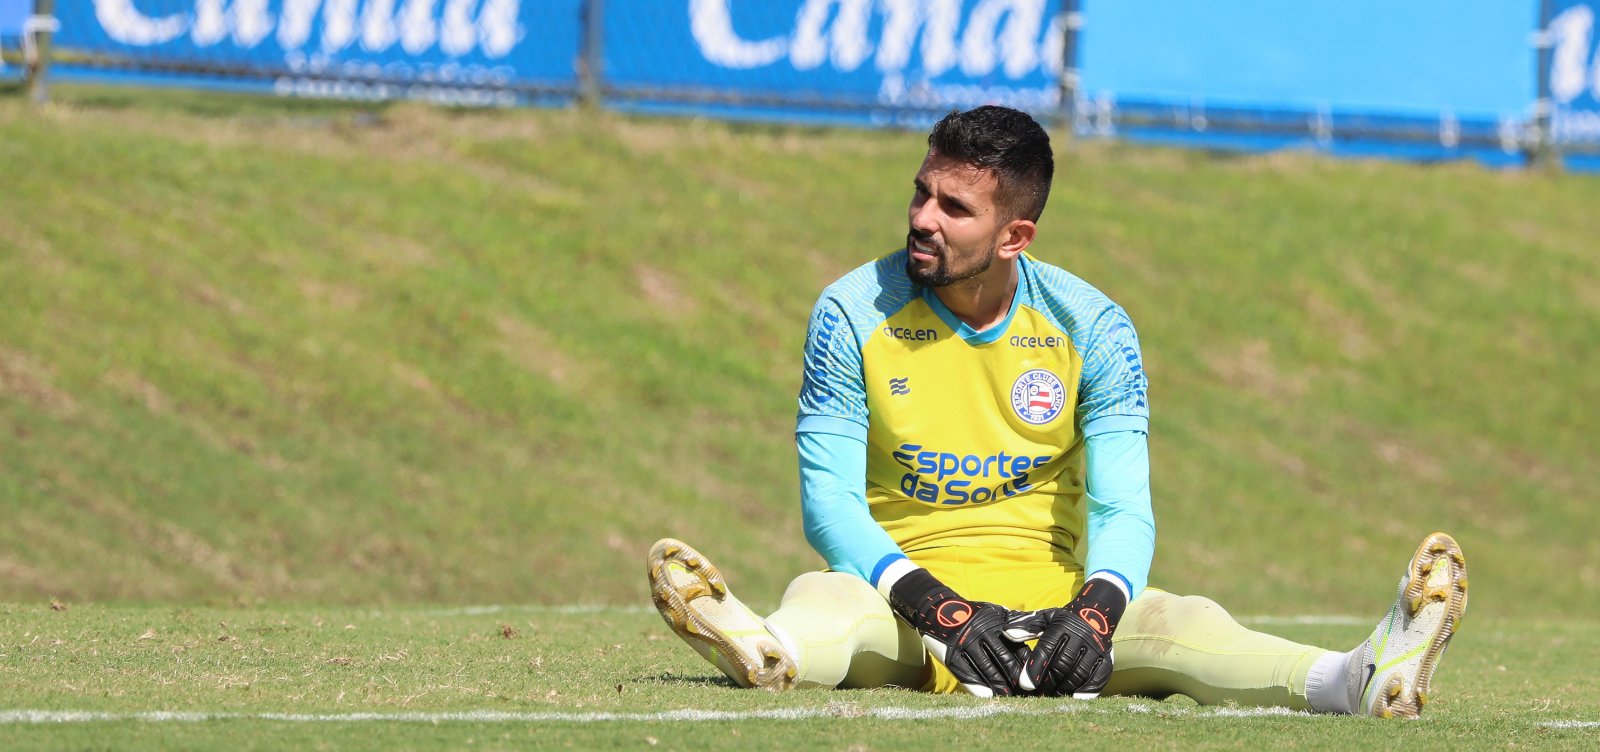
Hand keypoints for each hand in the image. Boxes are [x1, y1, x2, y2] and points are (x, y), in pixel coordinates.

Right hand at [888, 568, 1026, 696]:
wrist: (937, 609)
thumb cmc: (973, 615)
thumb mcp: (995, 612)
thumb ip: (1017, 622)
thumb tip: (1041, 631)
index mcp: (996, 622)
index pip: (1016, 646)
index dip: (1026, 663)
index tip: (1034, 677)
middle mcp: (981, 632)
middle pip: (1003, 658)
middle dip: (1015, 676)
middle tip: (1024, 692)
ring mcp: (965, 643)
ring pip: (986, 667)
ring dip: (998, 684)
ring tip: (1007, 696)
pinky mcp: (950, 653)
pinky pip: (965, 672)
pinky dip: (976, 685)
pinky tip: (986, 696)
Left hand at [1004, 578, 1126, 697]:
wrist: (1096, 615)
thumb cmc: (1062, 621)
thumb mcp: (1044, 618)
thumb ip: (1026, 627)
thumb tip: (1007, 633)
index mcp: (1062, 626)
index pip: (1047, 649)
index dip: (1035, 667)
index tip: (1024, 684)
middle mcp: (1081, 638)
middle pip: (1062, 665)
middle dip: (1047, 682)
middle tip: (1036, 694)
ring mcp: (1096, 650)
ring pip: (1078, 674)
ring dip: (1063, 689)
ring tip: (1050, 698)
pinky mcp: (1106, 661)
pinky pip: (1097, 679)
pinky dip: (1086, 691)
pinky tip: (1073, 699)